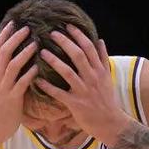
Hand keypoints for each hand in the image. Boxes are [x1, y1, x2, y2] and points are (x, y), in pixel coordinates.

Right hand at [0, 22, 37, 142]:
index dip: (4, 35)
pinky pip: (21, 84)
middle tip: (27, 28)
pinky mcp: (12, 99)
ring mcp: (3, 89)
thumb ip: (5, 77)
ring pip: (13, 65)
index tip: (13, 24)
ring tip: (36, 44)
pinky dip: (30, 74)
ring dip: (24, 53)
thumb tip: (16, 65)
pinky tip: (39, 68)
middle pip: (4, 52)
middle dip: (15, 38)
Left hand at [35, 25, 130, 145]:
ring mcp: (84, 91)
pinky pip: (59, 94)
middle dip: (65, 42)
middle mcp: (92, 78)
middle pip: (78, 55)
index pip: (89, 48)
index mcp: (99, 70)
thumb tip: (100, 40)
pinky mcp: (76, 104)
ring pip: (67, 72)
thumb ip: (103, 59)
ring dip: (54, 61)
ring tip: (42, 52)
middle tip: (51, 33)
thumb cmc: (107, 100)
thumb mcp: (108, 77)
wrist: (111, 123)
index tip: (67, 25)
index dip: (78, 35)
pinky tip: (37, 80)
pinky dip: (48, 87)